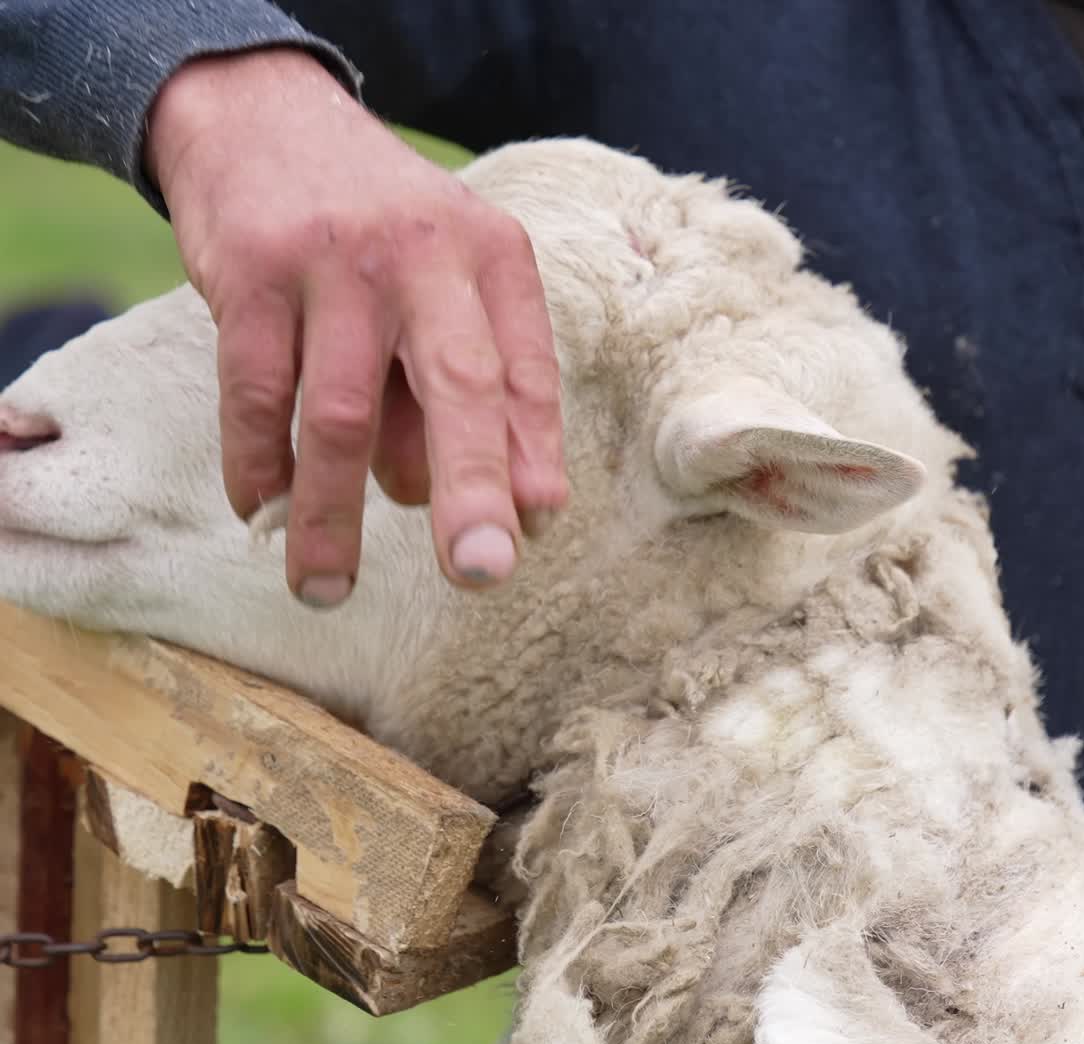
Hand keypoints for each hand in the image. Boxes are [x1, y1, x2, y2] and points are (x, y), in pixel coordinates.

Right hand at [145, 48, 566, 602]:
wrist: (261, 116)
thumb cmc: (378, 238)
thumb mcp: (451, 284)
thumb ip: (480, 387)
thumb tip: (522, 511)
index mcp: (492, 259)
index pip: (526, 376)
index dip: (532, 461)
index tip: (533, 532)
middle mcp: (424, 255)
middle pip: (459, 388)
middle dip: (473, 491)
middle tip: (481, 573)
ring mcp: (334, 262)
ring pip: (341, 414)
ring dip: (333, 516)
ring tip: (326, 587)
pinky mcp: (250, 273)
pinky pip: (254, 396)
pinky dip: (259, 467)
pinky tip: (263, 509)